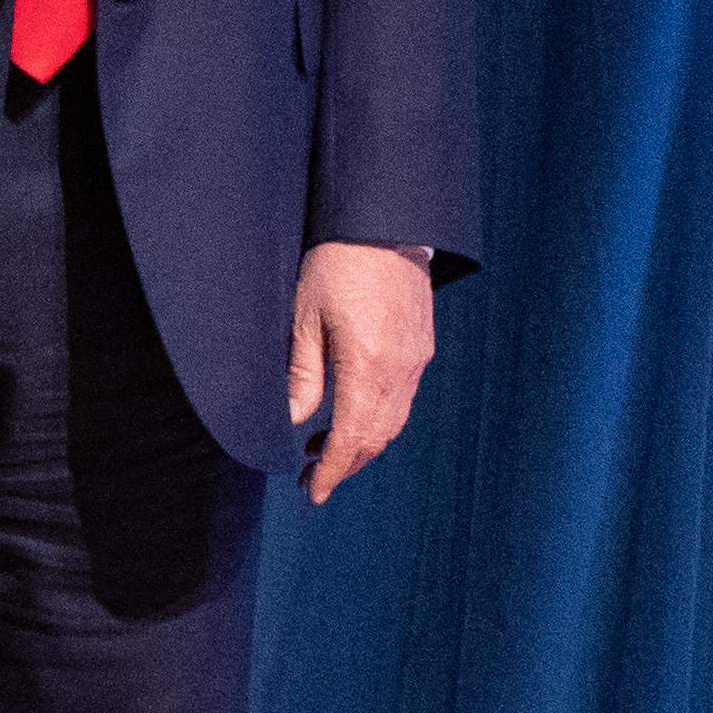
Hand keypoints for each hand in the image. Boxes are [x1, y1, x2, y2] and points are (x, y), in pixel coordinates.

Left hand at [287, 240, 434, 502]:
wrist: (384, 221)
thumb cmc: (336, 262)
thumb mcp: (305, 316)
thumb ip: (302, 373)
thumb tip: (290, 418)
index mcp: (367, 367)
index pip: (350, 438)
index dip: (331, 470)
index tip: (312, 491)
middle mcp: (399, 370)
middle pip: (376, 438)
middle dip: (347, 464)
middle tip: (315, 478)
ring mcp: (416, 358)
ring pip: (394, 421)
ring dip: (364, 444)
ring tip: (328, 450)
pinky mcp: (422, 345)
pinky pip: (404, 398)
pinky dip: (381, 418)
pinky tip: (357, 413)